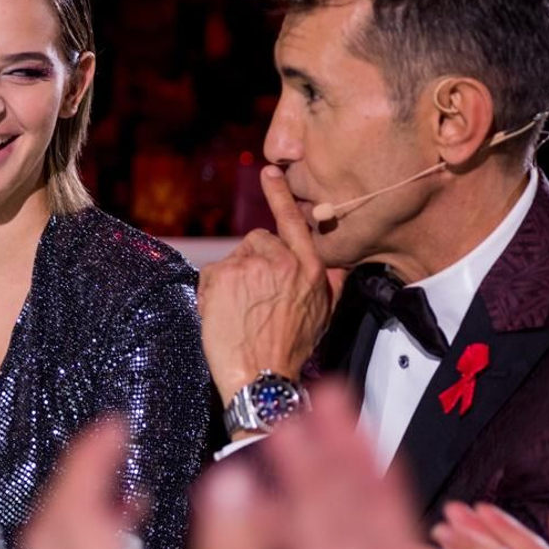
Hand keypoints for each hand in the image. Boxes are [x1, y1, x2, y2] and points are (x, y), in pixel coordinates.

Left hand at [196, 166, 345, 402]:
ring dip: (232, 277)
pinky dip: (212, 290)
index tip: (269, 172)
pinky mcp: (221, 275)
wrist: (262, 376)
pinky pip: (211, 272)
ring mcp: (249, 265)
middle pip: (257, 240)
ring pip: (233, 257)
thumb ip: (332, 281)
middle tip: (255, 297)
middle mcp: (281, 260)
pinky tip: (222, 314)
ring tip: (240, 311)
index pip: (293, 221)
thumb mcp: (325, 313)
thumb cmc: (292, 349)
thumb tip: (338, 263)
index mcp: (308, 267)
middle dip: (253, 261)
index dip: (279, 195)